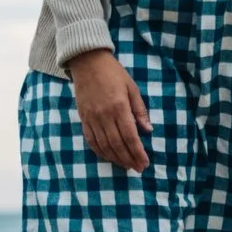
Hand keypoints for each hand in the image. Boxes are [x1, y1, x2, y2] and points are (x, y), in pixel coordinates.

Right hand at [68, 48, 150, 171]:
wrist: (87, 63)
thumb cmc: (114, 73)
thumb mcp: (132, 88)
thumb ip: (140, 110)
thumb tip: (148, 130)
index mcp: (119, 107)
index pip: (130, 136)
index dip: (137, 152)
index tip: (145, 162)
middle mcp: (104, 115)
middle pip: (117, 144)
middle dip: (128, 158)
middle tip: (138, 168)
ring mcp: (91, 118)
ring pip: (103, 145)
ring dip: (115, 158)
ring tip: (126, 166)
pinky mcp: (83, 118)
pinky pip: (91, 140)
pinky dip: (100, 151)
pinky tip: (108, 157)